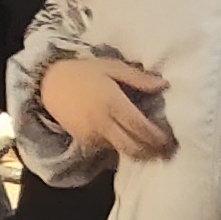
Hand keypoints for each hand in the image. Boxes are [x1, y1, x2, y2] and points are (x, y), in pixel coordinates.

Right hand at [42, 58, 175, 160]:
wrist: (49, 83)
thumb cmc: (84, 71)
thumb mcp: (111, 67)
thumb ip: (138, 78)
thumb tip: (164, 85)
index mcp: (112, 102)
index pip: (140, 128)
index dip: (157, 138)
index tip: (171, 140)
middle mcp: (102, 122)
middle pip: (133, 147)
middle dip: (151, 152)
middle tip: (167, 152)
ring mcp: (92, 134)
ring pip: (121, 151)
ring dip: (138, 153)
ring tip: (153, 150)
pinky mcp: (83, 141)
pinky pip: (108, 149)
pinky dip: (121, 148)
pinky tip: (131, 143)